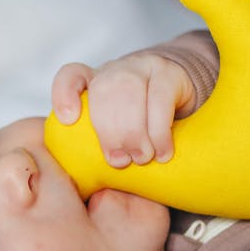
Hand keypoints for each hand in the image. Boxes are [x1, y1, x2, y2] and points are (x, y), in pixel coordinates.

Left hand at [51, 53, 196, 167]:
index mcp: (94, 83)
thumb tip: (87, 184)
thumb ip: (99, 145)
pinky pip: (161, 98)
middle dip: (108, 129)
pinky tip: (162, 153)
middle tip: (119, 162)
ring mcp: (143, 67)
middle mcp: (117, 71)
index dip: (65, 95)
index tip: (68, 120)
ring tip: (141, 159)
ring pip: (130, 90)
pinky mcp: (170, 73)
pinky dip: (160, 130)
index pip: (71, 76)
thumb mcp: (116, 133)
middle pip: (103, 89)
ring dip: (133, 131)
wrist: (184, 102)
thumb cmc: (142, 127)